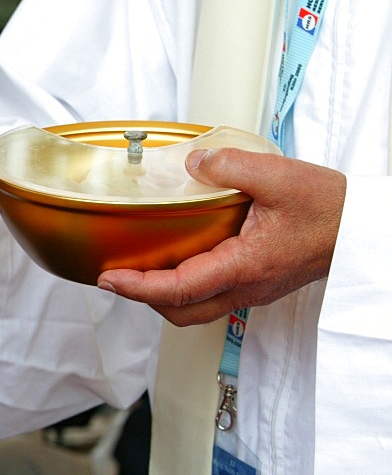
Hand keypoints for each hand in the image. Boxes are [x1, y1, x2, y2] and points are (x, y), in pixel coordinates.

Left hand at [97, 148, 345, 325]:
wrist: (365, 229)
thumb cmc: (330, 208)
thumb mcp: (280, 176)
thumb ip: (231, 166)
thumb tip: (194, 162)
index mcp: (245, 266)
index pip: (179, 290)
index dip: (138, 288)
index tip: (110, 279)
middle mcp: (246, 287)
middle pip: (181, 312)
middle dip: (143, 298)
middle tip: (116, 277)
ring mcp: (252, 289)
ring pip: (196, 309)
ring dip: (164, 295)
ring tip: (139, 270)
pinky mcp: (257, 283)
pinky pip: (212, 296)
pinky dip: (185, 286)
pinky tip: (177, 260)